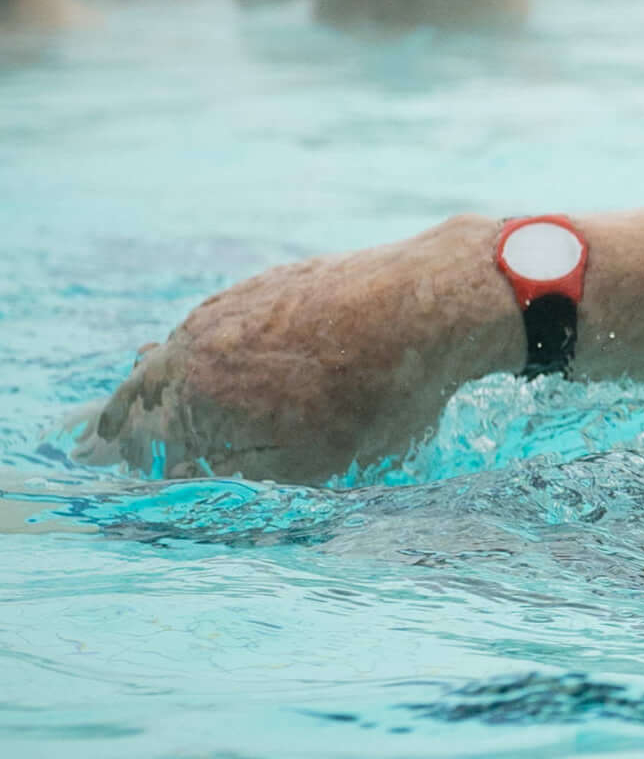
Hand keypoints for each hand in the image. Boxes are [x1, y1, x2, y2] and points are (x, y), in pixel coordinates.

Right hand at [84, 218, 507, 482]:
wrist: (430, 302)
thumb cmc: (378, 396)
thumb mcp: (310, 463)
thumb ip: (235, 469)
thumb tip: (180, 472)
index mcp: (202, 397)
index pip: (145, 440)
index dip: (128, 462)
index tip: (110, 474)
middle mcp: (200, 346)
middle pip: (145, 390)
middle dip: (122, 420)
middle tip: (100, 440)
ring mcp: (230, 309)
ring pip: (173, 350)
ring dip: (150, 380)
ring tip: (133, 398)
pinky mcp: (265, 285)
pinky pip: (210, 322)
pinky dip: (192, 346)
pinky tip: (196, 352)